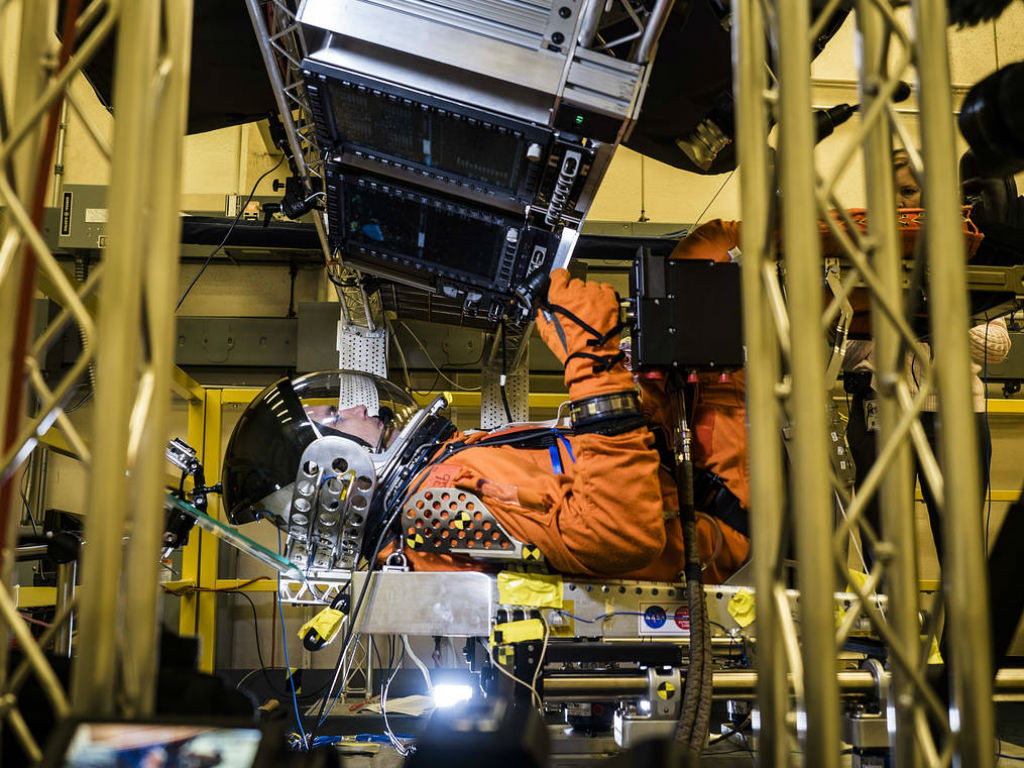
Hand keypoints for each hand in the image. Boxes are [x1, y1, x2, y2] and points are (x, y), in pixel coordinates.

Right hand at [535, 269, 632, 399]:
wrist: (593, 358)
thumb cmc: (572, 350)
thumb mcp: (547, 334)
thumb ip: (542, 316)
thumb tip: (541, 309)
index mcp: (560, 299)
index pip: (558, 275)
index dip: (559, 280)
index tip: (561, 282)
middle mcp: (577, 294)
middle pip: (575, 283)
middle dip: (574, 294)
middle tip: (575, 310)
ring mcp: (595, 295)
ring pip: (590, 286)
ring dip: (589, 296)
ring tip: (589, 312)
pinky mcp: (609, 299)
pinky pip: (605, 288)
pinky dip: (602, 296)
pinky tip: (599, 308)